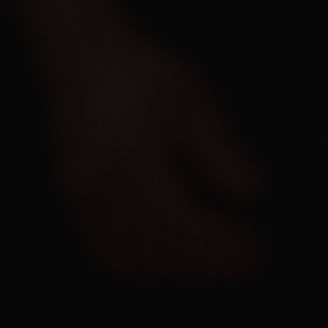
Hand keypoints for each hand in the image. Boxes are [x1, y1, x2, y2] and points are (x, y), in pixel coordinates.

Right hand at [47, 25, 263, 281]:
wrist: (83, 61)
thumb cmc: (146, 75)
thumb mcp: (194, 100)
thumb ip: (219, 150)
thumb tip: (250, 193)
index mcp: (127, 160)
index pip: (175, 220)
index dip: (216, 242)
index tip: (257, 248)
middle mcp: (94, 188)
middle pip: (152, 245)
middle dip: (204, 259)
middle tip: (251, 261)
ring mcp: (75, 200)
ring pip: (125, 254)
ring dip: (176, 265)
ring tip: (225, 260)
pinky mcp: (70, 204)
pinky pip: (105, 248)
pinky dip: (144, 259)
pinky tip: (181, 254)